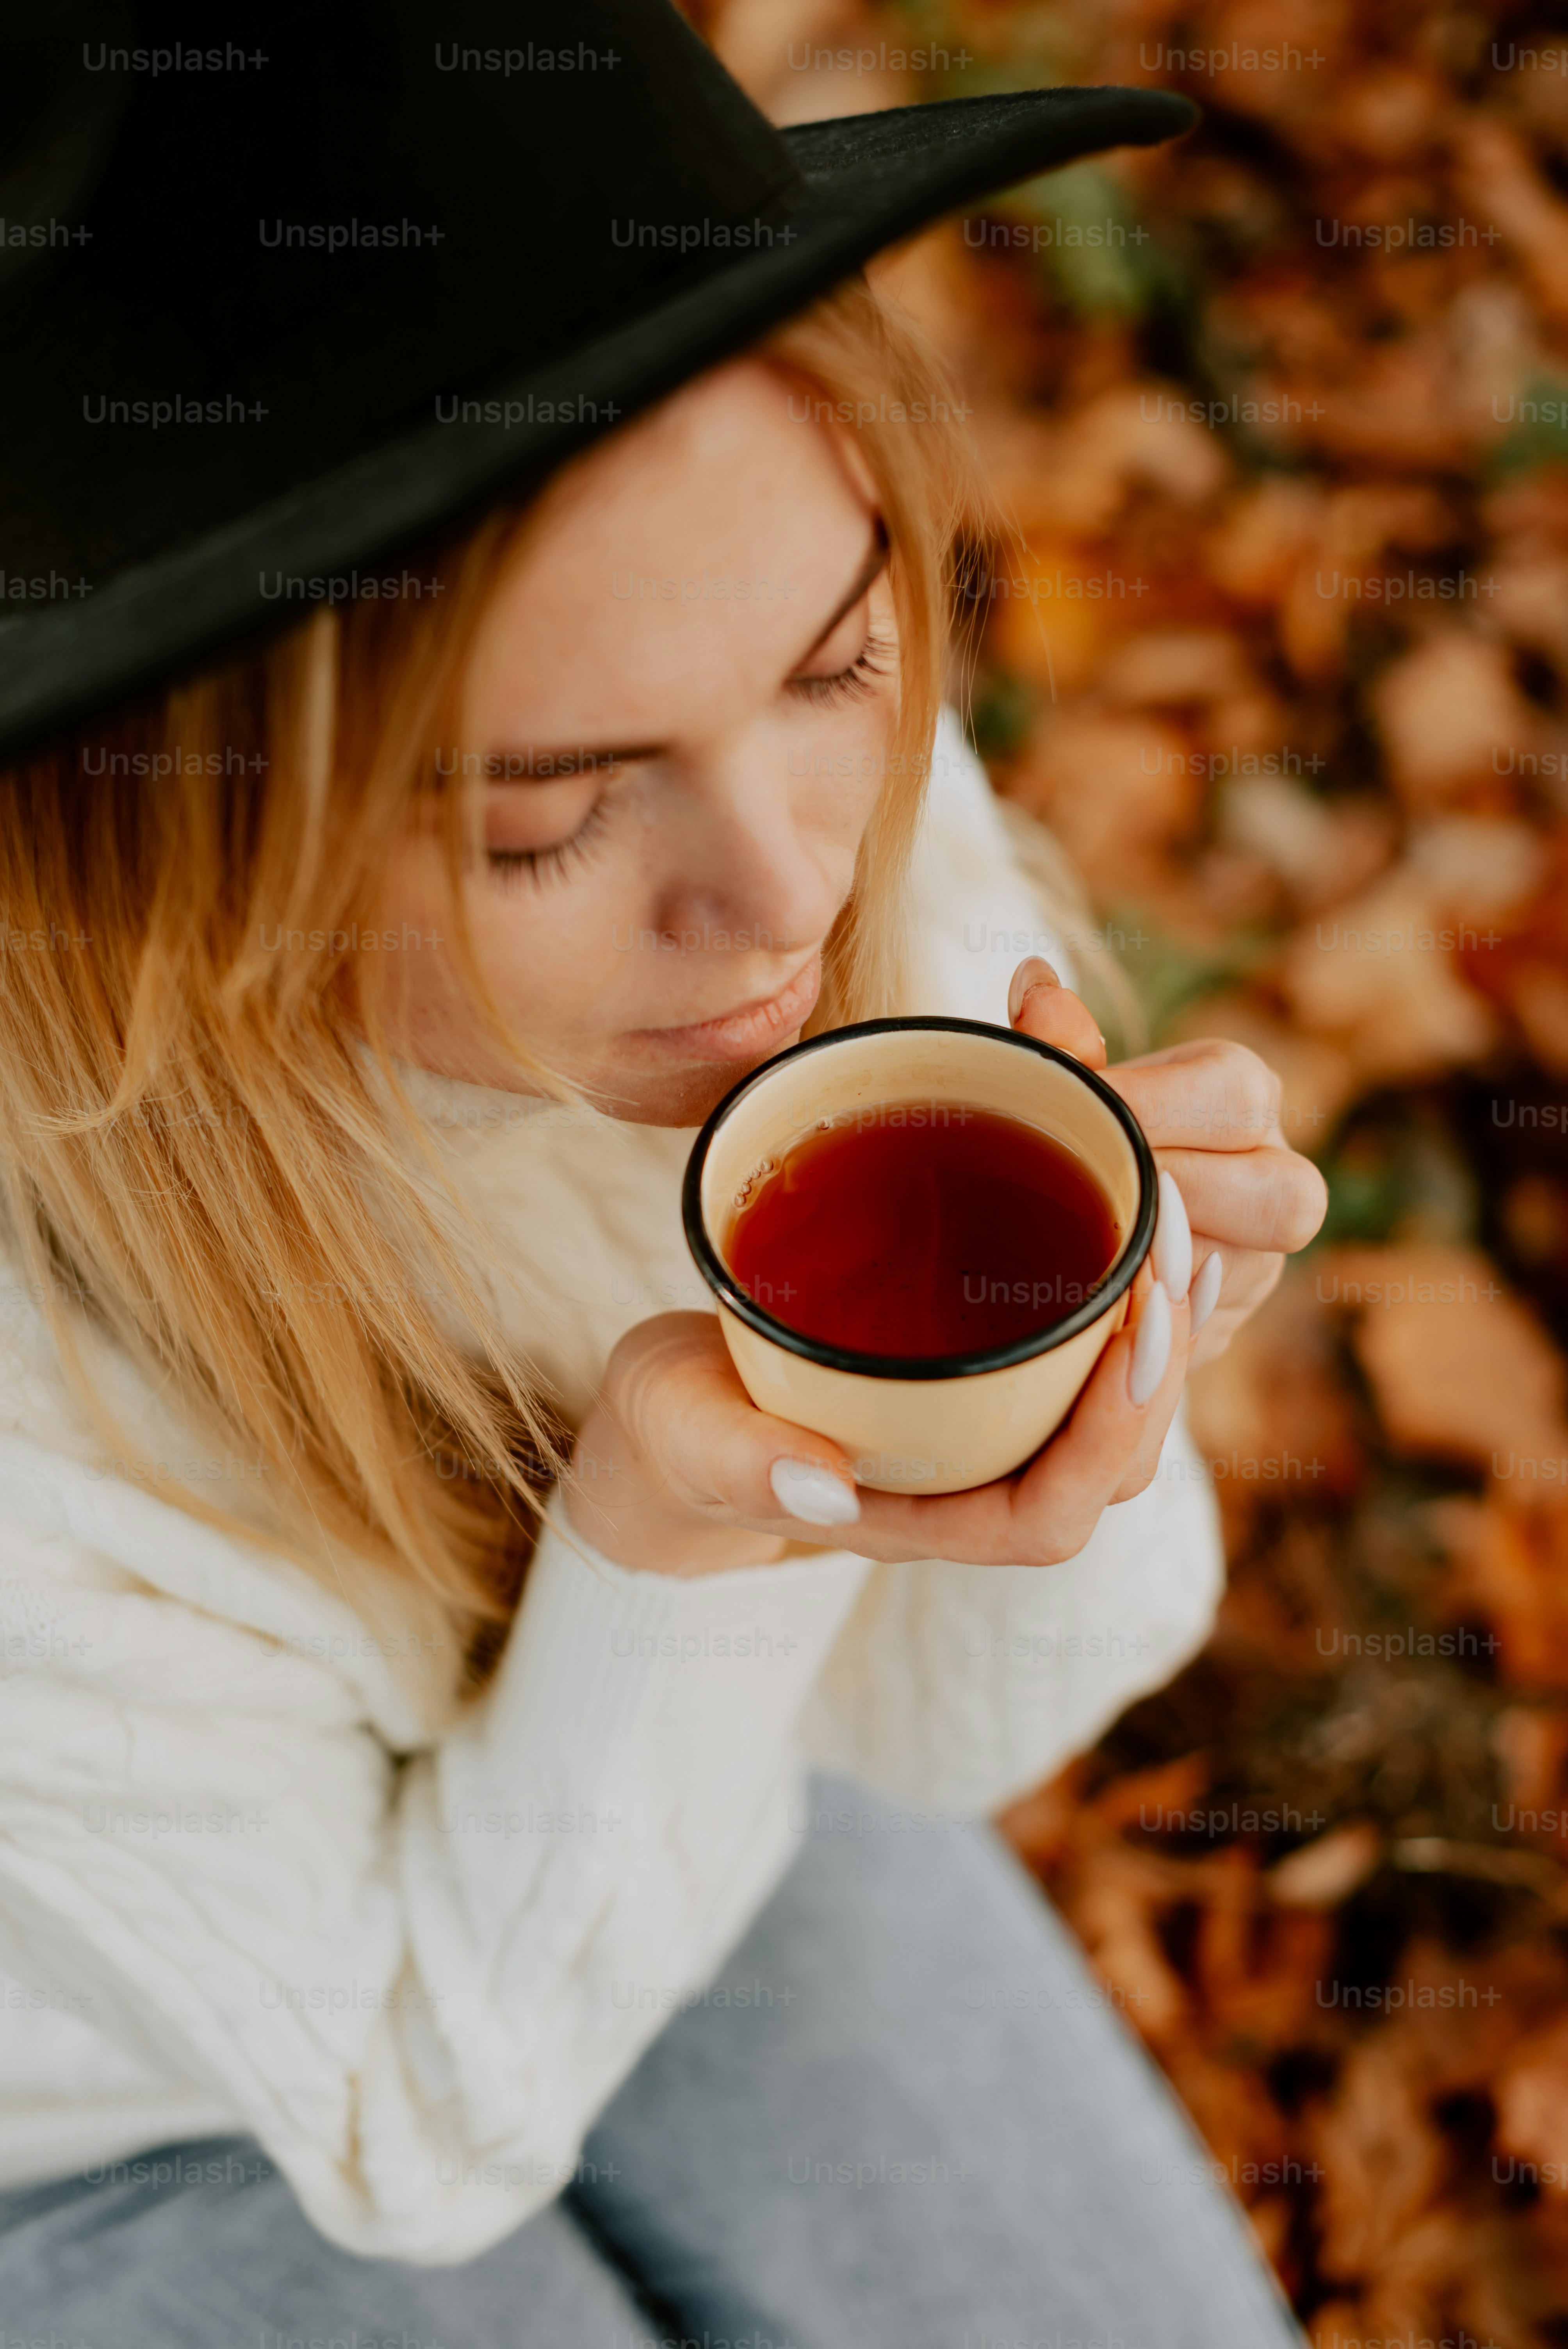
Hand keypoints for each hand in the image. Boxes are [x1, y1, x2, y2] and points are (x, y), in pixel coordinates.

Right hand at [563, 963, 1323, 1576]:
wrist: (673, 1400)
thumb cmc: (681, 1428)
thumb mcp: (690, 1437)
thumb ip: (742, 1462)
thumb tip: (821, 1488)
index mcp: (920, 1516)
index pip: (1046, 1512)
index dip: (1104, 1438)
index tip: (1133, 1334)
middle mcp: (974, 1480)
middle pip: (1108, 1455)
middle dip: (1158, 1359)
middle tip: (1181, 1246)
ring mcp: (987, 1421)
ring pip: (1106, 1393)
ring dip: (1153, 1313)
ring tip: (1174, 1216)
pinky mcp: (986, 1361)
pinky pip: (1078, 1337)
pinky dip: (1113, 1278)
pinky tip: (1126, 1196)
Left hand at [1006, 957, 1327, 1367]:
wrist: (1099, 1204)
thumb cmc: (1086, 1124)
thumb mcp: (1074, 1079)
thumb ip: (1059, 1043)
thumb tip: (1033, 983)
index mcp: (1242, 1097)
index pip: (1234, 1091)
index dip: (1153, 1103)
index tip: (1074, 1110)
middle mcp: (1276, 1179)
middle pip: (1283, 1197)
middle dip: (1179, 1198)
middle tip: (1092, 1194)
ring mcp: (1258, 1263)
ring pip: (1238, 1276)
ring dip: (1155, 1268)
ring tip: (1080, 1248)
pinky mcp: (1221, 1325)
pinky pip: (1195, 1336)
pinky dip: (1136, 1322)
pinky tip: (1082, 1306)